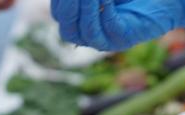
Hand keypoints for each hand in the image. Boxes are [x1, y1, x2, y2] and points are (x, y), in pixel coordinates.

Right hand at [51, 0, 184, 50]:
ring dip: (85, 9)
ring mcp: (109, 41)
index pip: (61, 17)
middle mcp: (93, 36)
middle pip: (68, 30)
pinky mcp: (126, 40)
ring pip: (87, 32)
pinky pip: (110, 29)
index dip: (59, 2)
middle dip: (68, 7)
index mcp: (83, 23)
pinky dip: (105, 12)